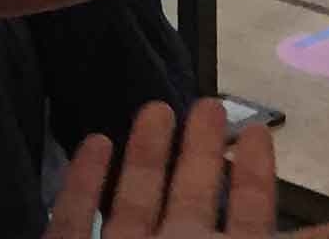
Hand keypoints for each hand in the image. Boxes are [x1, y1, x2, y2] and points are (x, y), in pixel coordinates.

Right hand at [45, 100, 328, 236]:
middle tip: (208, 104)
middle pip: (190, 204)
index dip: (254, 175)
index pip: (247, 220)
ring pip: (133, 205)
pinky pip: (70, 224)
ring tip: (157, 109)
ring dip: (145, 158)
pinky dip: (81, 184)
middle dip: (199, 154)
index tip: (258, 131)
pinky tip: (95, 144)